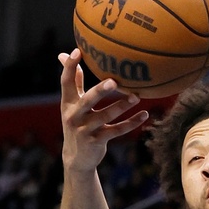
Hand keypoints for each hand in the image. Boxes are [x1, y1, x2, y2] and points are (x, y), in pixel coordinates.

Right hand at [59, 50, 147, 172]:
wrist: (77, 157)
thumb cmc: (78, 123)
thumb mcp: (71, 104)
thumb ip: (73, 82)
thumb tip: (63, 54)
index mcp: (68, 103)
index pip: (66, 82)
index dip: (70, 67)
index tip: (77, 51)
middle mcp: (74, 115)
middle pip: (87, 100)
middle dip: (100, 91)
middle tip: (114, 81)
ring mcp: (85, 129)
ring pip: (105, 116)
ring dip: (122, 106)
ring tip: (137, 96)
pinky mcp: (97, 141)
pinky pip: (117, 130)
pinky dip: (131, 123)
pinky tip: (145, 114)